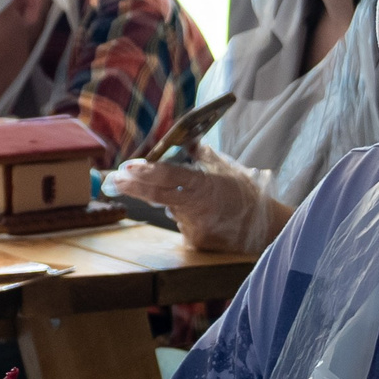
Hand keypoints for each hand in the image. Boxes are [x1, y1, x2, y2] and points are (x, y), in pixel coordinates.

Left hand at [109, 147, 289, 253]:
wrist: (263, 225)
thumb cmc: (242, 191)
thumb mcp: (223, 166)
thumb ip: (199, 153)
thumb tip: (183, 136)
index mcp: (205, 183)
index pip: (168, 175)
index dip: (144, 171)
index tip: (126, 166)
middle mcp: (198, 206)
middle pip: (156, 196)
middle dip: (132, 187)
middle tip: (115, 179)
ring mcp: (196, 226)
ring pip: (168, 209)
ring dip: (163, 200)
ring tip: (181, 193)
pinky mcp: (195, 241)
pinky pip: (180, 223)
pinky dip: (182, 214)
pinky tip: (199, 212)